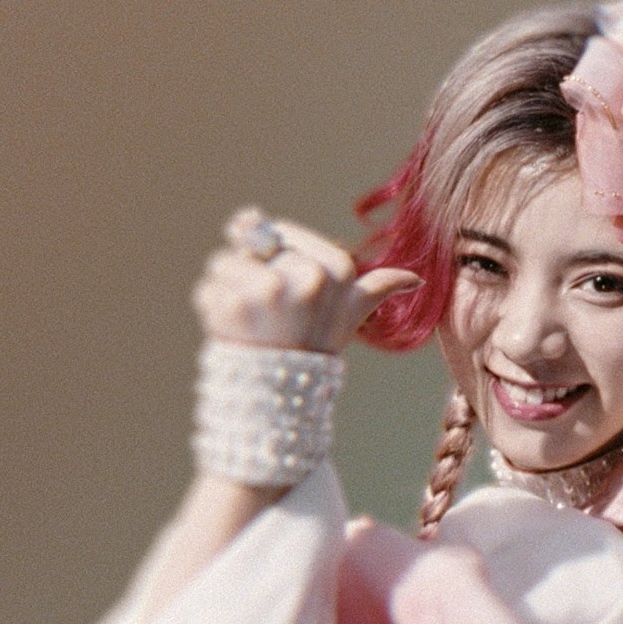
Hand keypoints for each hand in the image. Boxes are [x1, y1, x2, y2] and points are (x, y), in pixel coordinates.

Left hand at [192, 207, 421, 353]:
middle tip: (270, 309)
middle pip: (251, 245)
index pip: (281, 231)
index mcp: (335, 271)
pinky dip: (212, 306)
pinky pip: (207, 288)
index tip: (288, 285)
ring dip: (227, 288)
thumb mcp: (353, 313)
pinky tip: (234, 329)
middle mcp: (303, 277)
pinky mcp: (230, 303)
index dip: (276, 254)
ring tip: (252, 319)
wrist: (285, 392)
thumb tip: (415, 280)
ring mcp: (265, 290)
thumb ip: (378, 288)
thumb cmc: (318, 343)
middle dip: (250, 270)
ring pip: (224, 263)